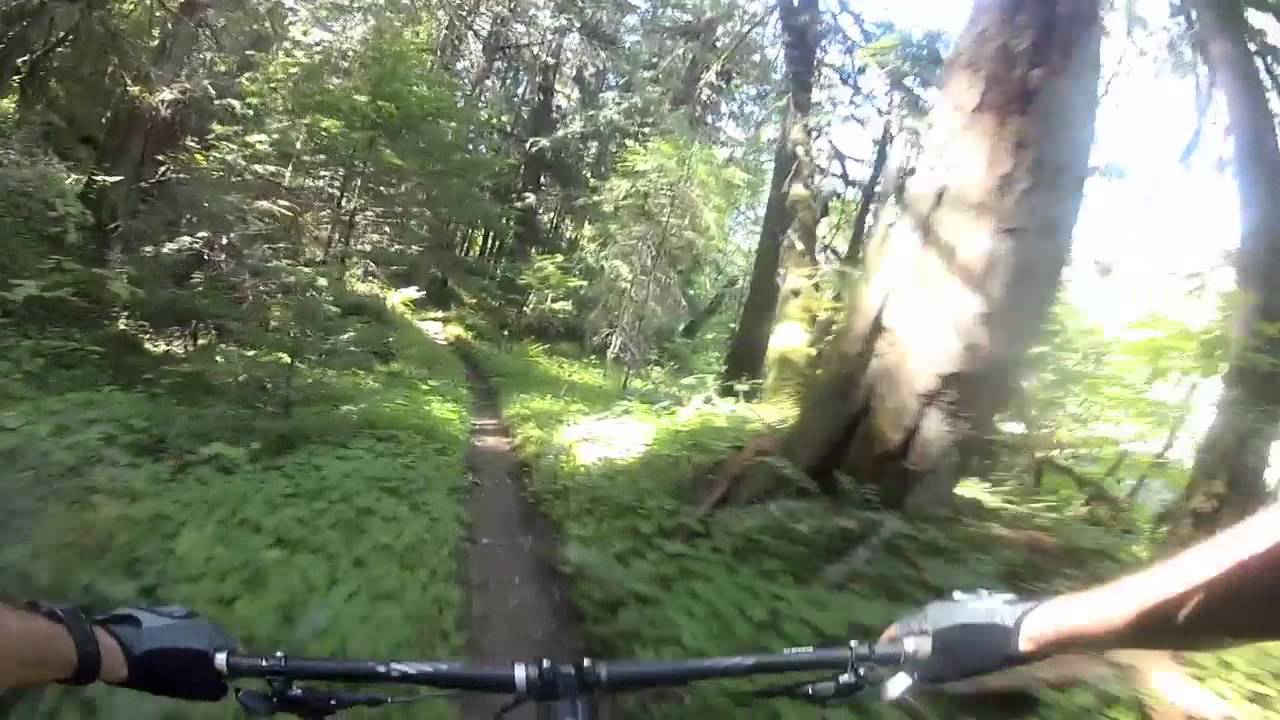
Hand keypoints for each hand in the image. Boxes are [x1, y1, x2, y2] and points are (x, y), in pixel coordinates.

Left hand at [95, 606, 235, 700]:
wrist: (114, 647)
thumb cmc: (154, 669)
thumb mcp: (187, 686)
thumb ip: (212, 685)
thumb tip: (223, 686)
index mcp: (212, 634)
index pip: (234, 647)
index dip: (228, 662)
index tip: (219, 674)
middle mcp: (201, 617)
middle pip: (214, 636)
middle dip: (209, 650)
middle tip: (195, 667)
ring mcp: (180, 610)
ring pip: (194, 629)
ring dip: (190, 641)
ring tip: (173, 656)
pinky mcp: (161, 608)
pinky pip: (175, 623)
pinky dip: (172, 634)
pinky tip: (157, 646)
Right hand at [881, 590, 1041, 682]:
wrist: (1023, 628)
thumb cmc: (980, 646)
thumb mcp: (945, 662)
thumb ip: (918, 668)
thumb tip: (892, 682)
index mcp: (926, 616)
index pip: (896, 630)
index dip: (887, 646)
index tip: (883, 662)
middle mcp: (937, 606)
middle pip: (914, 627)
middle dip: (909, 646)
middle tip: (909, 667)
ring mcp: (957, 606)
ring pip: (933, 626)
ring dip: (928, 642)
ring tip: (932, 661)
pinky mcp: (974, 610)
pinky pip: (950, 625)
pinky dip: (945, 639)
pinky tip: (957, 651)